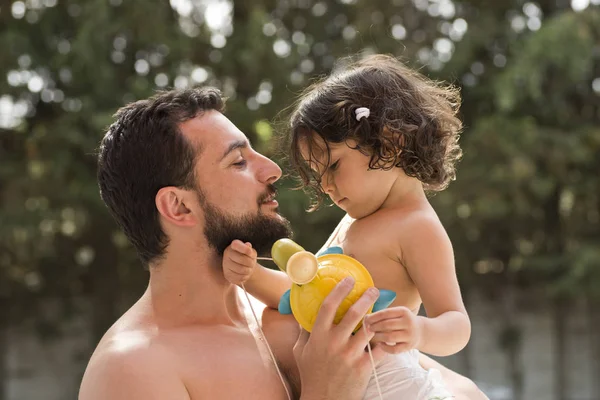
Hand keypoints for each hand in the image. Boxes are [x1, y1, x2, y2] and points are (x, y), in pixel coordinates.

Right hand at [222, 240, 256, 285]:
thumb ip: (249, 248)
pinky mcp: (227, 275)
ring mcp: (225, 265)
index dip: (244, 249)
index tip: (250, 252)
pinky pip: (239, 277)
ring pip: (241, 270)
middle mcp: (227, 254)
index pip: (236, 245)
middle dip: (251, 263)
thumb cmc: (247, 257)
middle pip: (242, 259)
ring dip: (249, 270)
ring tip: (249, 269)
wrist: (242, 266)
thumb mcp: (250, 251)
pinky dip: (245, 276)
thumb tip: (248, 245)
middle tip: (253, 263)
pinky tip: (245, 274)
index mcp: (233, 246)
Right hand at [295, 278, 385, 399]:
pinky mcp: (363, 366)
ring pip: (369, 329)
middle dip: (366, 298)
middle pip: (354, 313)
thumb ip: (303, 333)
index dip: (339, 290)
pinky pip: (379, 349)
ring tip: (383, 310)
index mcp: (318, 336)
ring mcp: (350, 354)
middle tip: (373, 290)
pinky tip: (389, 335)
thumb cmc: (311, 376)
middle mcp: (334, 342)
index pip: (328, 306)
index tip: (348, 280)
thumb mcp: (300, 352)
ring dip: (377, 317)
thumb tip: (304, 317)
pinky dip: (385, 341)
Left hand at [364, 306, 423, 353]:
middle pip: (387, 325)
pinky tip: (380, 344)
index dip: (374, 317)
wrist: (421, 331)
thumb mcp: (397, 313)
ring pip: (390, 337)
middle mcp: (408, 322)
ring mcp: (410, 335)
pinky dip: (385, 348)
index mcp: (404, 311)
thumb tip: (366, 318)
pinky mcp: (409, 346)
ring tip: (373, 336)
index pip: (385, 313)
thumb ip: (383, 315)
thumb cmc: (402, 321)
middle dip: (375, 327)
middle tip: (368, 329)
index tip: (366, 320)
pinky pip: (394, 349)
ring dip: (378, 337)